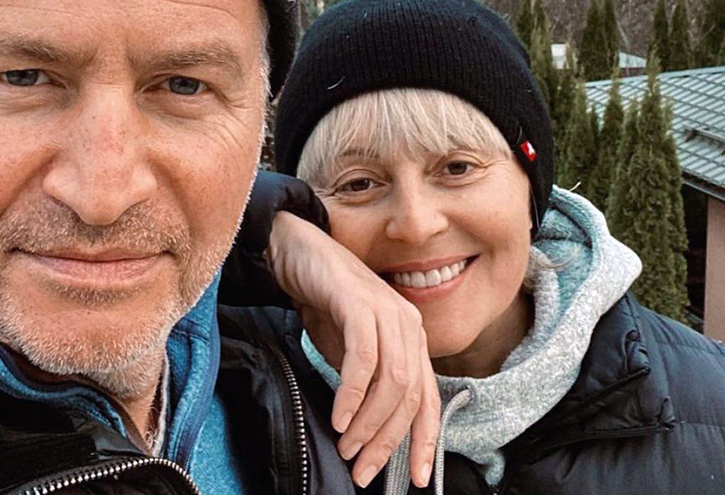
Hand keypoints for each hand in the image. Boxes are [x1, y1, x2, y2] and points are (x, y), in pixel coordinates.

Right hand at [268, 211, 438, 488]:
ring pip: (392, 380)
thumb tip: (365, 434)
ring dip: (368, 422)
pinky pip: (364, 358)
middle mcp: (407, 324)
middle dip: (388, 440)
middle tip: (364, 470)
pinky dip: (353, 393)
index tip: (416, 478)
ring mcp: (387, 310)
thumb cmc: (323, 302)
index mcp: (411, 338)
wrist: (296, 251)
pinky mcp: (359, 302)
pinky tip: (339, 416)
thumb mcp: (350, 351)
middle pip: (410, 395)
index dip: (425, 441)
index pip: (428, 399)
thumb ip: (366, 385)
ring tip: (347, 446)